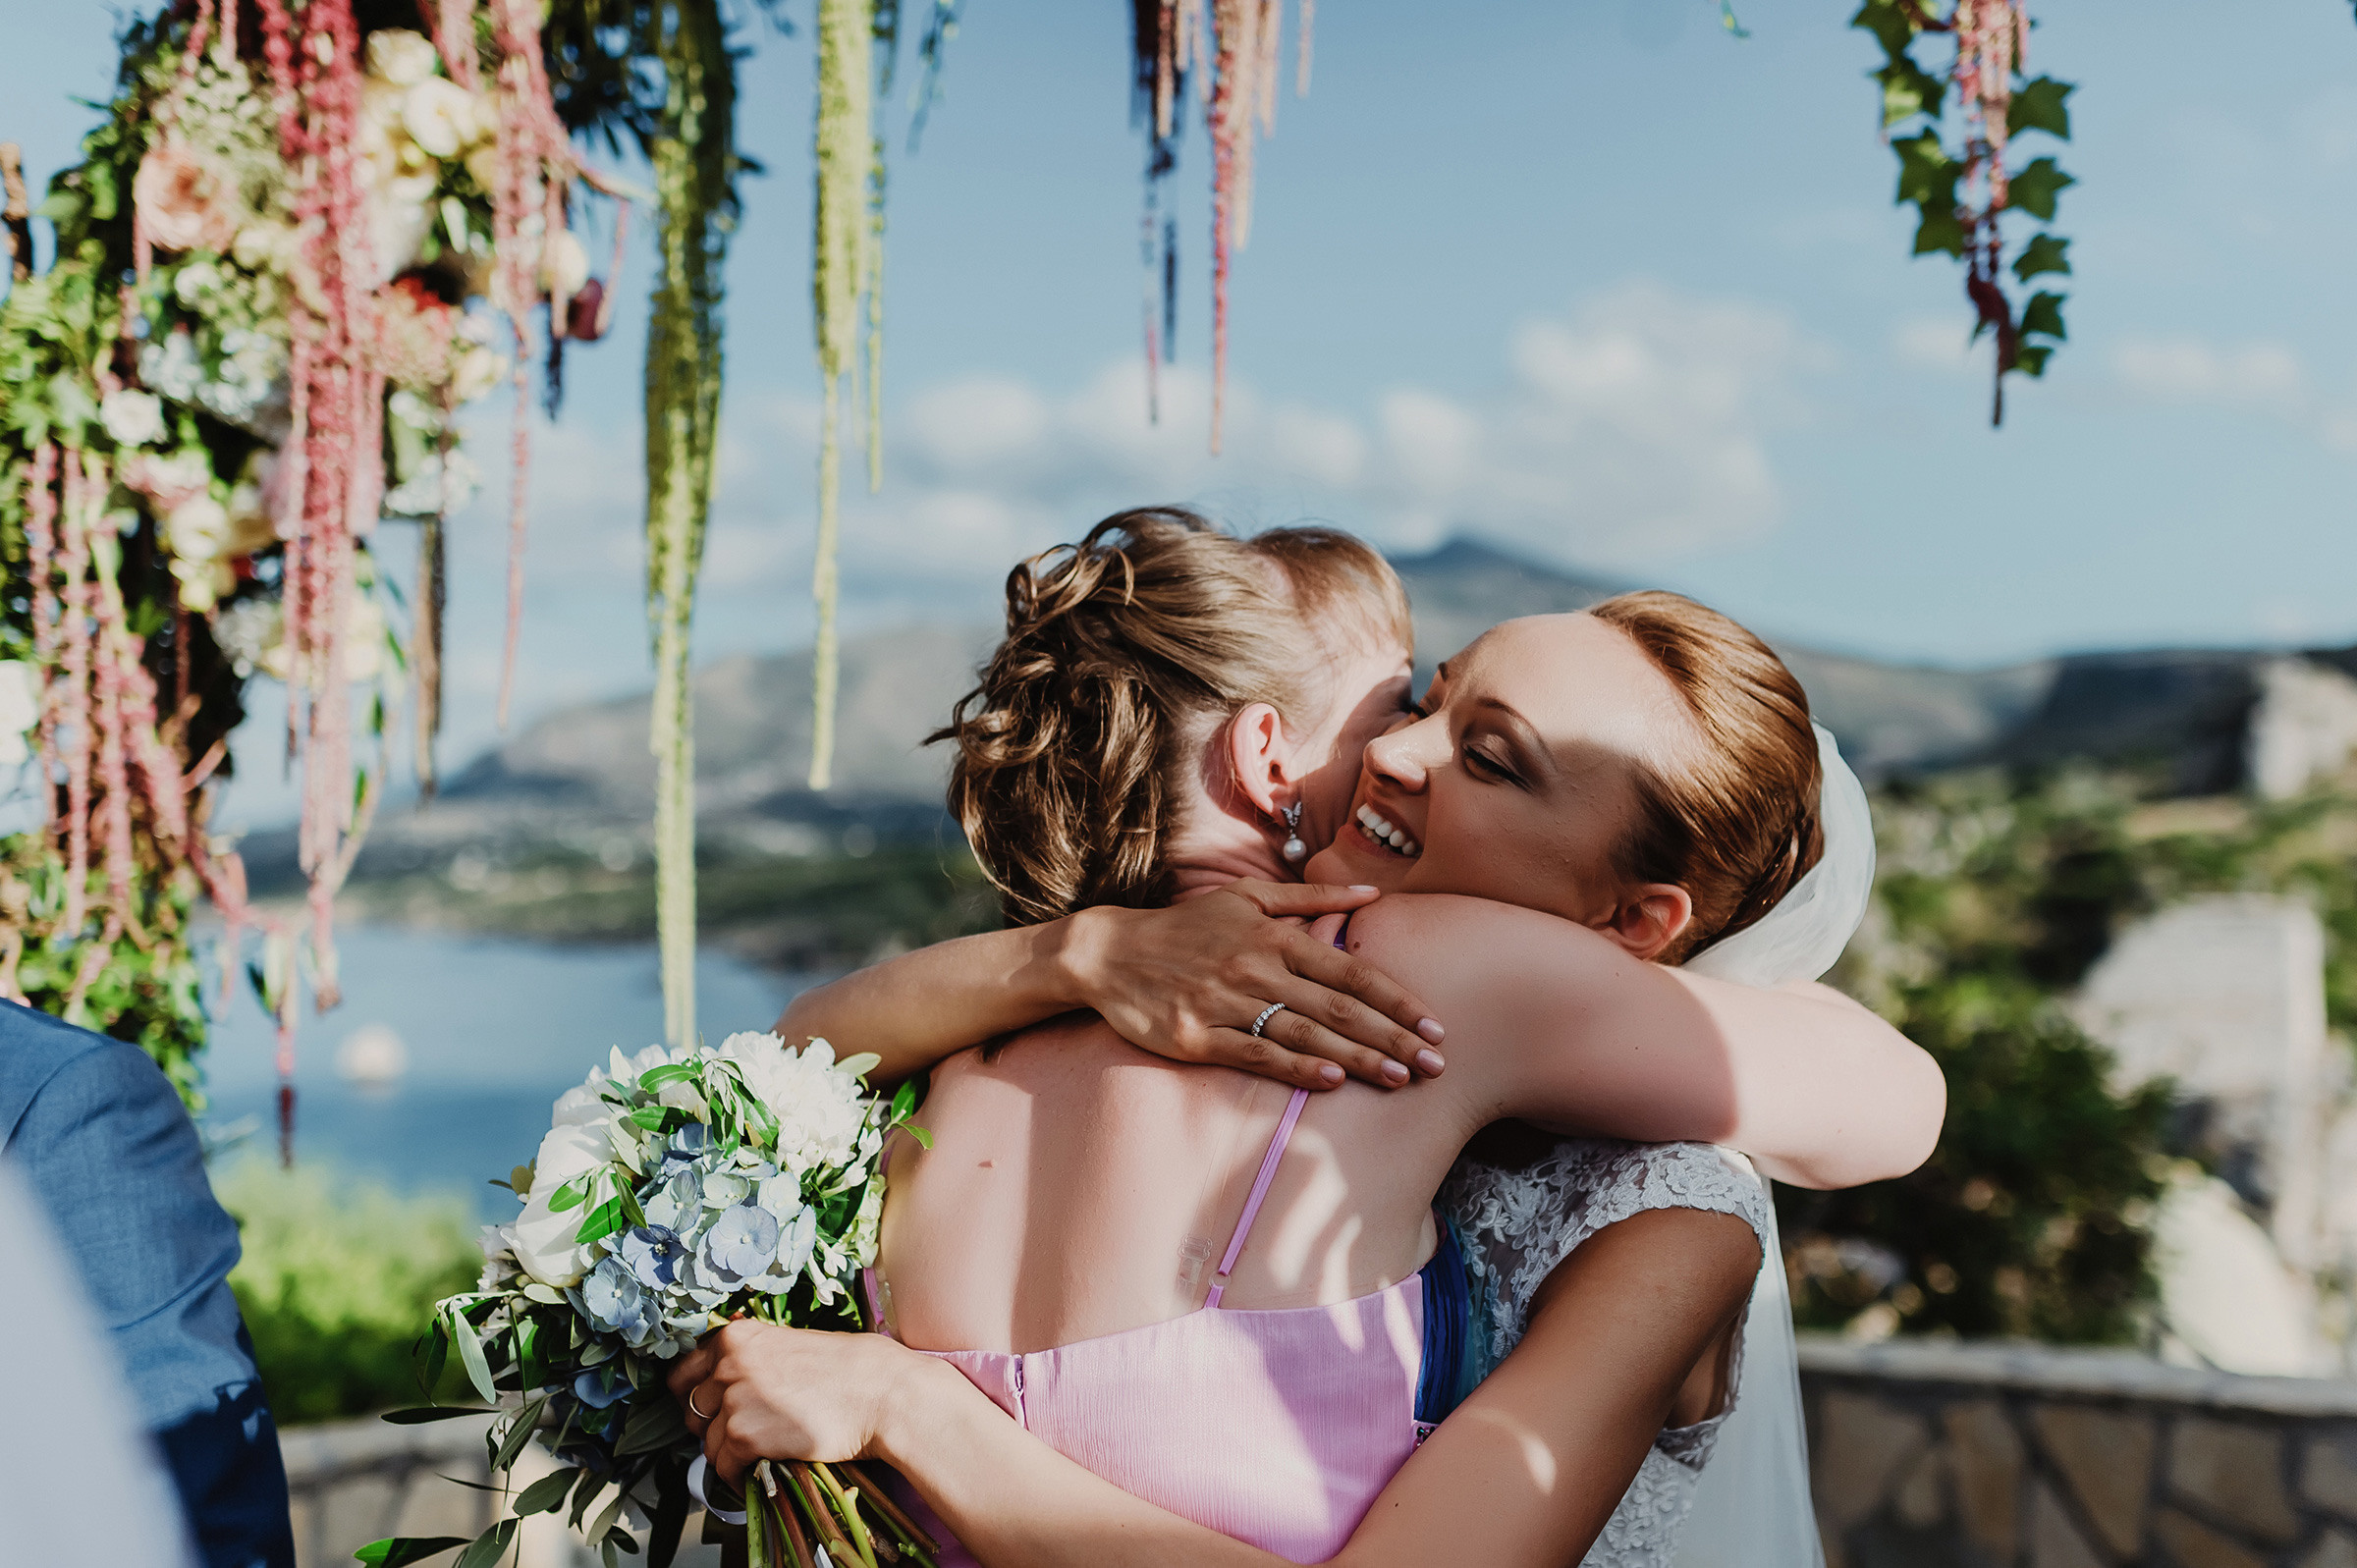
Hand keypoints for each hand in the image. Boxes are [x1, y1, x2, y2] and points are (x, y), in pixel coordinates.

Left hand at [670, 1320, 912, 1485]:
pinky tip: (757, 1475)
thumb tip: (732, 1382)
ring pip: (708, 1443)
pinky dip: (738, 1477)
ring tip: (755, 1457)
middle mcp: (727, 1365)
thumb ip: (754, 1359)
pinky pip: (724, 1467)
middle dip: (712, 1427)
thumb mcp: (791, 1345)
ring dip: (728, 1455)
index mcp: (736, 1337)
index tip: (710, 1410)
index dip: (695, 1396)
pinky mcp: (745, 1436)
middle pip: (693, 1410)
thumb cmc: (849, 1368)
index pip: (683, 1373)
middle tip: (739, 1435)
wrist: (880, 1393)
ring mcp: (733, 1400)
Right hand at [1062, 882, 1445, 1090]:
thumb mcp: (1248, 897)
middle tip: (1436, 1065)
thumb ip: (1312, 899)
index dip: (1398, 1000)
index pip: (1352, 971)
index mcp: (1275, 936)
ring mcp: (1227, 1003)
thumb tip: (1371, 896)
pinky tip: (1331, 1081)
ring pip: (1306, 1034)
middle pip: (1340, 1008)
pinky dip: (1296, 1068)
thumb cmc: (1188, 927)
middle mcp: (1257, 967)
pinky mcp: (1199, 1036)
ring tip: (1399, 1078)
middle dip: (1393, 1037)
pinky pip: (1257, 1054)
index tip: (1436, 1026)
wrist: (1111, 953)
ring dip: (1358, 1058)